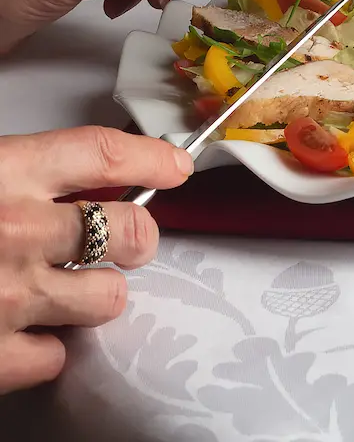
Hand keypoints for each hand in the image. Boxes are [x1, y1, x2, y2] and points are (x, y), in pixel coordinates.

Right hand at [0, 125, 192, 392]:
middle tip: (126, 241)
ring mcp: (11, 297)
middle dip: (138, 237)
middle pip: (130, 230)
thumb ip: (24, 175)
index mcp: (7, 173)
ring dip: (94, 296)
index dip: (151, 159)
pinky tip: (24, 331)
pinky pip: (56, 358)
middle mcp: (20, 230)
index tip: (178, 166)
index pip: (103, 153)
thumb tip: (73, 177)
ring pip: (108, 299)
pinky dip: (45, 348)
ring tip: (63, 290)